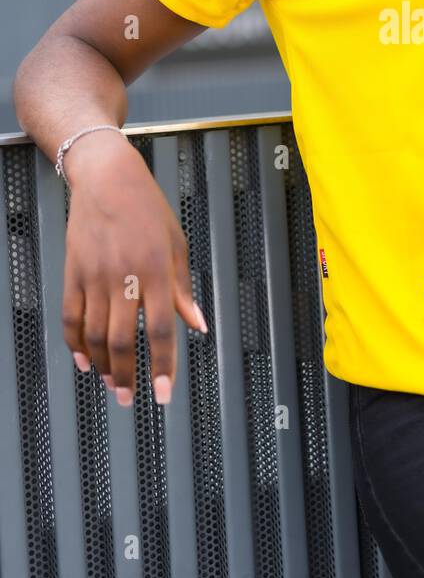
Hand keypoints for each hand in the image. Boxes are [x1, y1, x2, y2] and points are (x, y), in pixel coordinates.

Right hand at [61, 132, 206, 405]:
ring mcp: (94, 276)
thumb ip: (183, 289)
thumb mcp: (176, 244)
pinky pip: (71, 317)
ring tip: (110, 383)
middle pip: (124, 340)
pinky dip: (76, 344)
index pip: (162, 329)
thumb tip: (198, 325)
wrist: (107, 178)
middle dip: (127, 376)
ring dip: (102, 365)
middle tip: (129, 399)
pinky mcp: (73, 273)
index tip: (163, 394)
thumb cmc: (148, 209)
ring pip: (95, 335)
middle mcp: (124, 277)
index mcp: (157, 270)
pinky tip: (83, 360)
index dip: (163, 366)